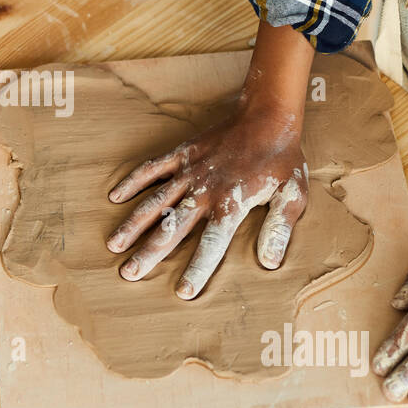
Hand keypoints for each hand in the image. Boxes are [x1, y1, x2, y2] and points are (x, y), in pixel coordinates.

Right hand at [106, 97, 309, 299]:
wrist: (267, 115)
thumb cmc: (282, 159)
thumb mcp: (292, 195)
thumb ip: (279, 228)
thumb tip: (271, 262)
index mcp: (231, 204)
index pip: (212, 244)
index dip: (197, 269)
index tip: (183, 291)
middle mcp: (205, 191)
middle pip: (171, 227)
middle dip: (149, 252)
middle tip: (128, 274)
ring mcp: (190, 172)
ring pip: (155, 202)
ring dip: (133, 224)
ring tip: (114, 244)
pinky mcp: (182, 154)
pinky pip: (152, 168)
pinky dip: (133, 181)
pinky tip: (114, 196)